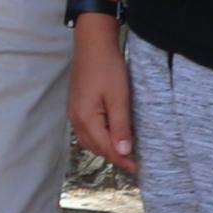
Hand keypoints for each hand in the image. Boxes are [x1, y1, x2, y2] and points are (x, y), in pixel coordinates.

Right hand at [69, 16, 135, 170]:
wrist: (93, 44)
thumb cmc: (107, 68)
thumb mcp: (118, 97)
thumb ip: (121, 126)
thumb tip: (123, 152)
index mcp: (85, 119)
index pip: (105, 148)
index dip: (122, 160)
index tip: (138, 167)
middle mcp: (76, 120)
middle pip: (96, 148)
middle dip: (114, 156)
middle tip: (135, 160)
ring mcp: (74, 113)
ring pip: (91, 141)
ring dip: (107, 148)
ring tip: (125, 150)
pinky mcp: (77, 107)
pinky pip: (88, 131)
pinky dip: (100, 137)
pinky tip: (113, 134)